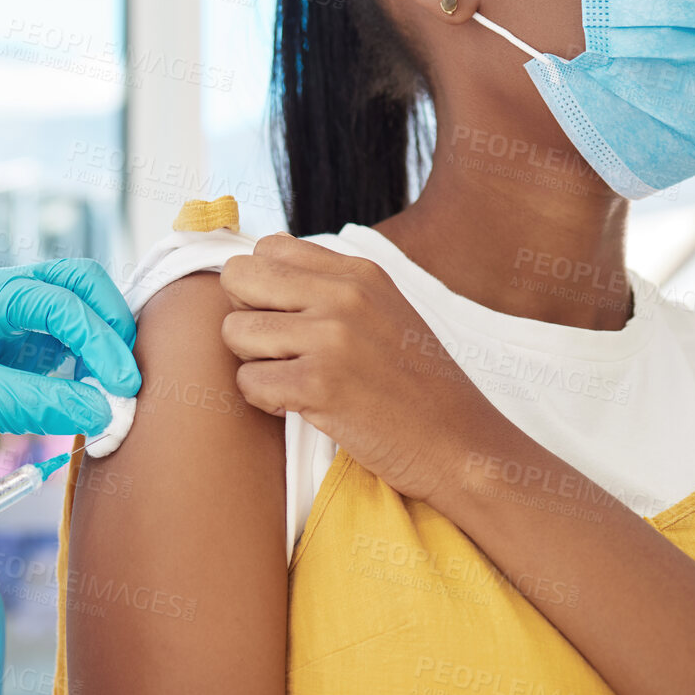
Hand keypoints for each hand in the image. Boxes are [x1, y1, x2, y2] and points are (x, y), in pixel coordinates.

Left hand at [0, 258, 140, 494]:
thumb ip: (36, 402)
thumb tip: (105, 410)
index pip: (59, 298)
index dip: (98, 337)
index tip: (121, 383)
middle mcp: (6, 298)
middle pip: (80, 286)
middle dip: (111, 324)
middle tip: (129, 375)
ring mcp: (17, 325)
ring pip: (82, 314)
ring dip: (106, 345)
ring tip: (117, 392)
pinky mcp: (24, 355)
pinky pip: (72, 348)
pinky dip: (93, 367)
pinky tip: (98, 397)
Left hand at [219, 233, 515, 504]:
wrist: (460, 445)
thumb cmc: (414, 386)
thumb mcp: (383, 312)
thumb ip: (329, 288)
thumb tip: (257, 272)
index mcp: (358, 273)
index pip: (268, 249)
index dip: (262, 287)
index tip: (287, 320)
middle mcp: (344, 295)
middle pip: (238, 277)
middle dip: (246, 316)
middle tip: (279, 351)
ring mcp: (332, 338)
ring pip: (234, 330)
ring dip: (253, 362)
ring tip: (293, 381)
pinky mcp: (320, 385)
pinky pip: (247, 380)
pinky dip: (264, 400)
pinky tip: (301, 406)